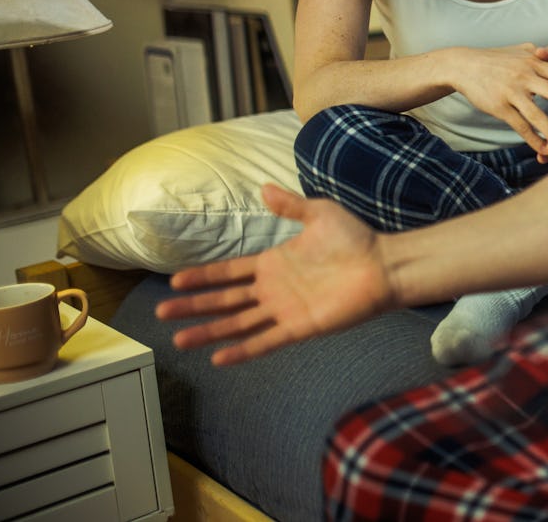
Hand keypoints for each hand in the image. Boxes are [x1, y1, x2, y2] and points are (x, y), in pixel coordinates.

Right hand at [156, 185, 397, 365]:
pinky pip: (266, 341)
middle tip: (163, 311)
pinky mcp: (300, 327)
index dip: (204, 277)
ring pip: (238, 324)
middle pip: (225, 300)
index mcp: (274, 263)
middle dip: (194, 306)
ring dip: (209, 331)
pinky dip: (243, 350)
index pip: (229, 272)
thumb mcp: (319, 214)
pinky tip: (219, 359)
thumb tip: (264, 188)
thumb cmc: (355, 238)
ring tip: (179, 339)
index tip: (175, 280)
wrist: (384, 263)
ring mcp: (285, 309)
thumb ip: (290, 205)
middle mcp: (274, 289)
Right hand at [447, 44, 547, 158]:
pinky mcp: (499, 107)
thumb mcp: (520, 51)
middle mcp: (525, 76)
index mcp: (534, 63)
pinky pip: (519, 126)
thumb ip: (540, 54)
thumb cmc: (495, 59)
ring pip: (536, 115)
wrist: (464, 65)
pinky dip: (532, 140)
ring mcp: (512, 92)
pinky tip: (543, 150)